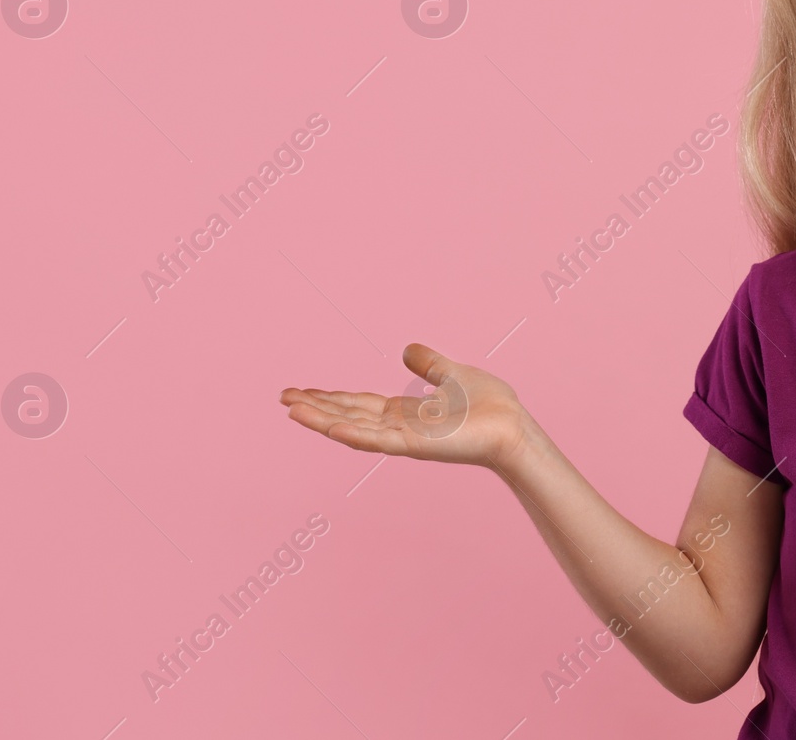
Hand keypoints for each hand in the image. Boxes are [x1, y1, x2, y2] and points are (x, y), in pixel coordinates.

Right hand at [279, 342, 531, 470]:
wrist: (514, 427)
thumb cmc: (491, 407)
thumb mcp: (452, 374)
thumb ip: (429, 364)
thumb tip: (407, 349)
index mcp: (404, 412)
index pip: (357, 404)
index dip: (329, 397)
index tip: (300, 390)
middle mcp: (398, 426)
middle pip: (347, 415)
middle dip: (315, 408)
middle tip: (282, 398)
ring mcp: (405, 438)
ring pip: (354, 429)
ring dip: (322, 421)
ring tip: (291, 409)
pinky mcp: (417, 446)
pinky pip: (380, 442)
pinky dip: (355, 436)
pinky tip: (332, 428)